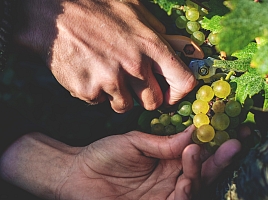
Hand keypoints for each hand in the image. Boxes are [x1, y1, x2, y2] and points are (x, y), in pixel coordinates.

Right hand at [15, 0, 196, 112]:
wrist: (53, 14)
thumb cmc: (94, 8)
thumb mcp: (133, 10)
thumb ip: (155, 30)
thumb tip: (171, 42)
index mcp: (151, 46)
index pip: (183, 82)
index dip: (179, 93)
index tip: (170, 95)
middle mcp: (134, 66)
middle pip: (154, 102)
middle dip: (146, 98)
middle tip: (134, 87)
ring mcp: (111, 80)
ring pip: (126, 107)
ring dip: (119, 96)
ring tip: (107, 76)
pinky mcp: (88, 91)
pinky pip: (99, 102)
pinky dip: (96, 93)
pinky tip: (89, 73)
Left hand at [56, 125, 240, 199]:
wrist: (77, 175)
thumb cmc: (104, 155)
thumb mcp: (135, 143)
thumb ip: (163, 143)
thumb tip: (193, 132)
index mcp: (168, 158)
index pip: (198, 150)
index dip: (216, 140)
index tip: (233, 127)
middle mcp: (171, 176)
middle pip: (203, 170)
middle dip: (221, 158)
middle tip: (235, 142)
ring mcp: (165, 194)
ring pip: (194, 187)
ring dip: (201, 172)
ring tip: (196, 152)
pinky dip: (187, 193)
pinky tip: (186, 181)